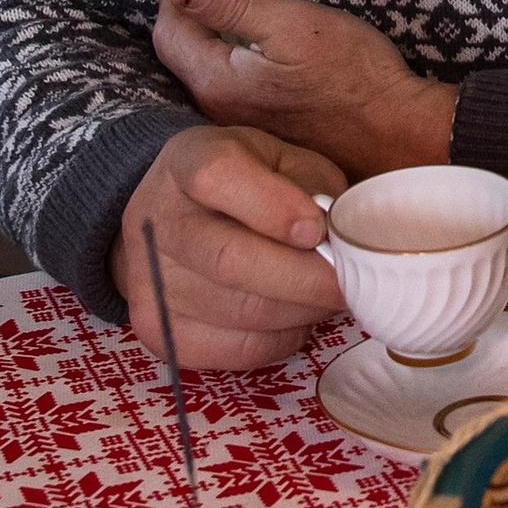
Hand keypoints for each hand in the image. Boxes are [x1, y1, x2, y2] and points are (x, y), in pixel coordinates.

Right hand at [114, 124, 346, 371]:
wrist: (169, 222)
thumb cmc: (243, 185)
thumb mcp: (279, 158)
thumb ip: (310, 184)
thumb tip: (341, 237)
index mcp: (187, 161)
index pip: (218, 176)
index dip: (272, 206)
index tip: (317, 229)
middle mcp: (156, 222)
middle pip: (231, 261)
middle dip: (307, 278)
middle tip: (355, 283)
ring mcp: (151, 285)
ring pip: (245, 313)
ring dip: (304, 309)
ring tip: (330, 293)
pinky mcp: (162, 335)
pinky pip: (241, 349)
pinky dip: (285, 336)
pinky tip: (296, 314)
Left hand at [153, 0, 456, 177]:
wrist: (397, 134)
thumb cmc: (353, 77)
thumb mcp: (293, 25)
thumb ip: (231, 2)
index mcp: (216, 80)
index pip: (168, 30)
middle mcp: (216, 109)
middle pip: (182, 54)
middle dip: (192, 17)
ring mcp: (240, 124)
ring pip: (206, 72)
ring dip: (214, 40)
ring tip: (241, 15)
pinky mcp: (264, 129)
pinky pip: (231, 89)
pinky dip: (235, 63)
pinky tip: (264, 54)